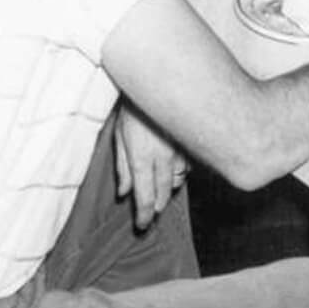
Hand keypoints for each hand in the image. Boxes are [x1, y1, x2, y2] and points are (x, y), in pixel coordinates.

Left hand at [114, 105, 186, 229]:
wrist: (158, 82)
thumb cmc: (133, 109)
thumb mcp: (119, 137)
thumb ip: (122, 167)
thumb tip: (123, 193)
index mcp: (142, 160)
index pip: (145, 197)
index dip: (145, 215)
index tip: (142, 225)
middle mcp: (163, 159)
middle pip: (163, 193)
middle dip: (157, 207)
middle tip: (152, 215)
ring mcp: (179, 151)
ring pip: (178, 181)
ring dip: (169, 191)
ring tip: (162, 195)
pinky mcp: (189, 142)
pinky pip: (187, 166)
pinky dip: (180, 174)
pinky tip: (174, 173)